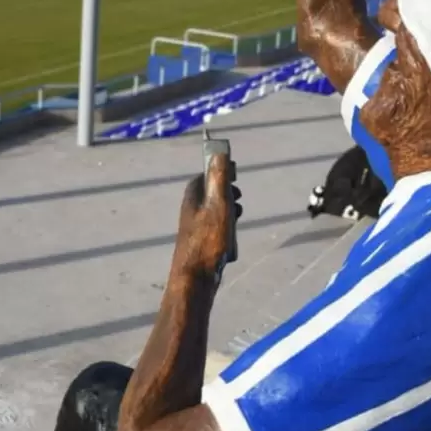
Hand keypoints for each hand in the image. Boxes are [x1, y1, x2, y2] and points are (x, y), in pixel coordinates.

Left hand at [172, 154, 241, 279]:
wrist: (196, 277)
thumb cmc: (208, 239)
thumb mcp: (218, 205)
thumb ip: (219, 179)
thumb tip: (219, 153)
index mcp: (192, 197)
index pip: (205, 175)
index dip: (220, 172)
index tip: (235, 175)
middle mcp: (191, 209)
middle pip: (212, 193)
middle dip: (228, 193)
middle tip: (239, 198)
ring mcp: (196, 227)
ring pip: (217, 211)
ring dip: (230, 211)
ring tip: (238, 216)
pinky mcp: (202, 242)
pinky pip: (218, 228)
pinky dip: (228, 229)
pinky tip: (232, 238)